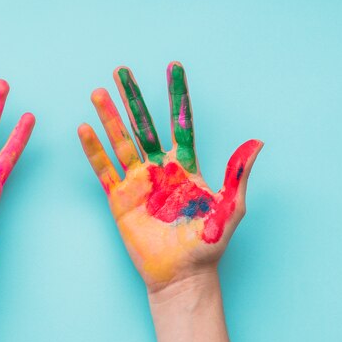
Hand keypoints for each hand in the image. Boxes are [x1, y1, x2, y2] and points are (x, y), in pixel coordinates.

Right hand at [78, 62, 261, 290]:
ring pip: (121, 141)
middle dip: (133, 98)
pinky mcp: (120, 199)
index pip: (180, 123)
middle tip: (122, 71)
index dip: (176, 95)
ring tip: (98, 92)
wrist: (181, 274)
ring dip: (110, 117)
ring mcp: (138, 182)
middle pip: (143, 125)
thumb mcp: (229, 210)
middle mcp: (159, 169)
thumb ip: (238, 176)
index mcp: (185, 167)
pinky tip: (84, 130)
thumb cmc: (207, 245)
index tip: (173, 68)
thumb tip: (257, 143)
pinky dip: (94, 150)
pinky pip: (104, 169)